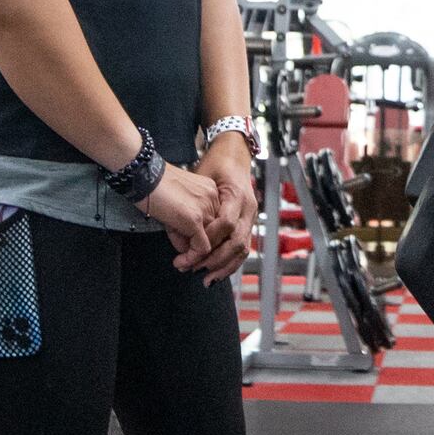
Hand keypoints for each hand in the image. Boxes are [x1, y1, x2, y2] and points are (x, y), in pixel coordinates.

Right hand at [139, 163, 226, 271]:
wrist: (143, 175)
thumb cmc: (152, 185)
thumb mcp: (174, 205)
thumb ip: (183, 226)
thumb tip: (185, 249)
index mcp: (210, 192)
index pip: (215, 223)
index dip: (204, 239)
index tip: (191, 249)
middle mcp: (213, 199)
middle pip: (215, 234)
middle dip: (199, 250)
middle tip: (186, 261)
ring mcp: (206, 209)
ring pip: (211, 243)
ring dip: (196, 257)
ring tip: (181, 262)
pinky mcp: (195, 219)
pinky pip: (201, 248)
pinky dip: (191, 259)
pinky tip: (180, 261)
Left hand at [196, 144, 259, 281]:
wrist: (235, 154)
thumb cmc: (217, 163)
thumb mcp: (203, 174)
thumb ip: (196, 199)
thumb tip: (182, 225)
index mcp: (237, 194)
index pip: (226, 224)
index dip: (209, 240)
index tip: (190, 251)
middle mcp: (248, 208)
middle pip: (237, 242)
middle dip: (216, 259)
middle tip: (194, 269)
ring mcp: (251, 216)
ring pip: (243, 249)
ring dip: (225, 266)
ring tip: (207, 279)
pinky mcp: (249, 223)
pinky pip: (243, 247)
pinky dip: (231, 262)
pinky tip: (217, 272)